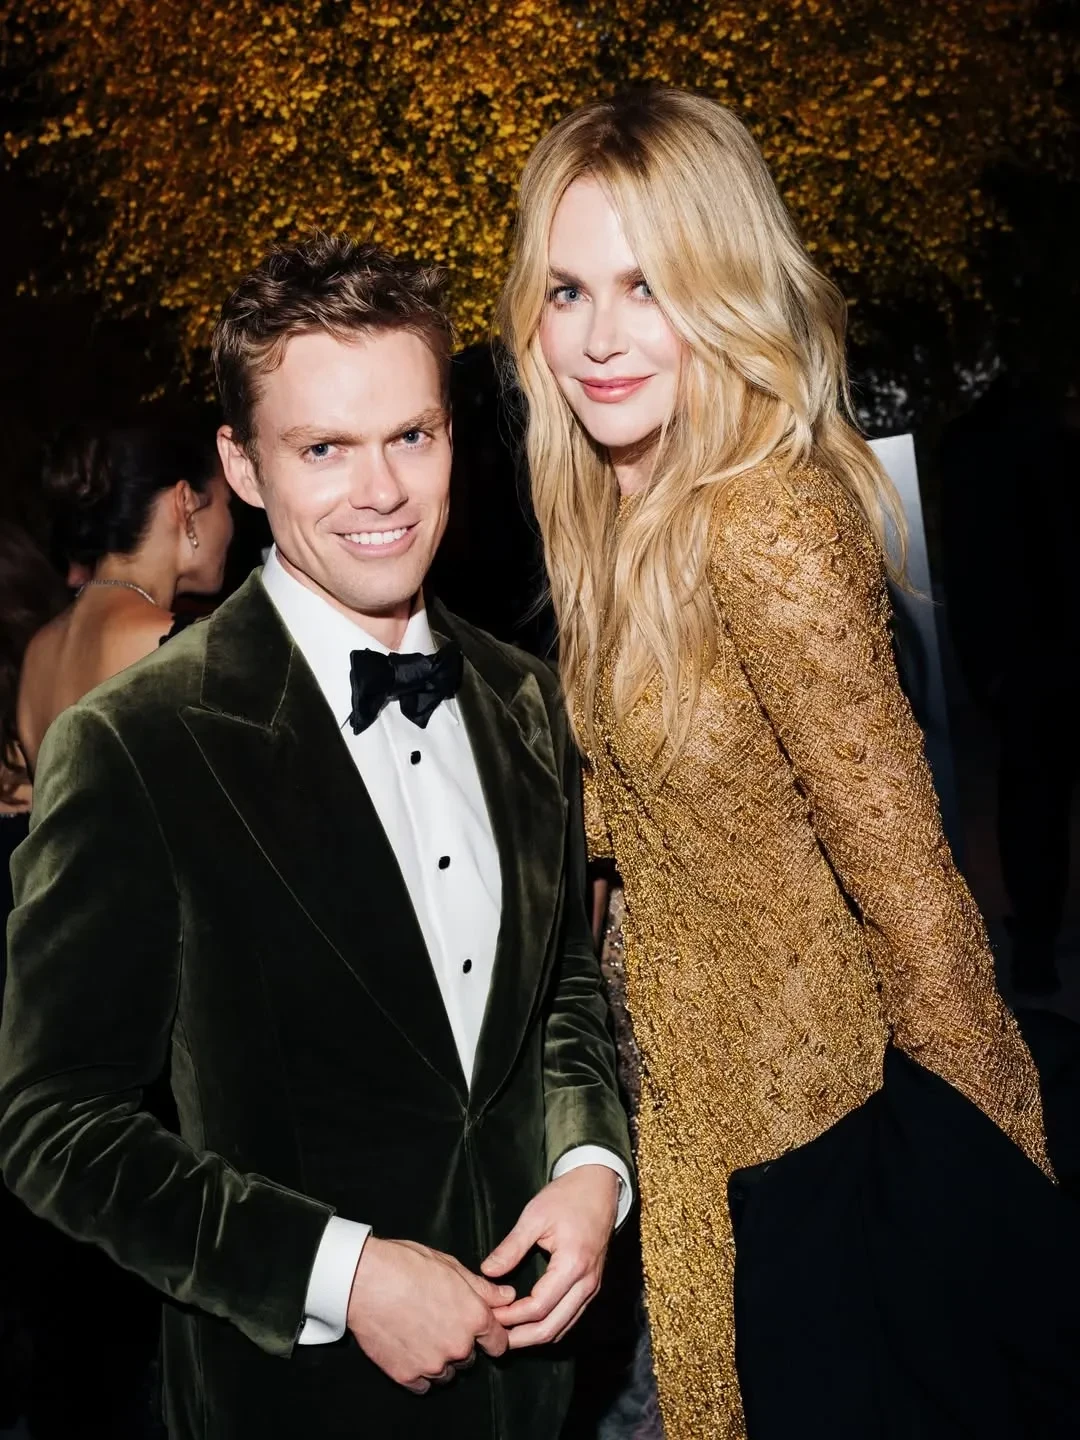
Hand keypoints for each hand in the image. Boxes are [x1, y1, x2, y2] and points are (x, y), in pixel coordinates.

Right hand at [346, 1237, 513, 1393]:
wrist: (364, 1280)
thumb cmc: (406, 1266)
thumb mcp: (451, 1266)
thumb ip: (483, 1288)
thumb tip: (506, 1296)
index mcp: (473, 1317)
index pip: (499, 1342)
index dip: (492, 1336)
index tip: (484, 1334)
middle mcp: (458, 1345)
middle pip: (470, 1356)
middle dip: (460, 1342)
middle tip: (439, 1321)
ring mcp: (432, 1363)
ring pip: (447, 1372)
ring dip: (440, 1358)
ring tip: (421, 1332)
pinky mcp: (407, 1375)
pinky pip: (423, 1384)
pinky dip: (419, 1371)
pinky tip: (409, 1348)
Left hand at [481, 1165, 618, 1348]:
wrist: (599, 1185)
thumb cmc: (567, 1197)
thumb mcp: (535, 1216)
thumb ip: (512, 1247)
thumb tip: (487, 1271)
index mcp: (573, 1266)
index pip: (538, 1307)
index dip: (511, 1317)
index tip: (488, 1316)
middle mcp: (587, 1283)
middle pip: (552, 1328)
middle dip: (521, 1338)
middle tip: (494, 1338)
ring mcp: (592, 1287)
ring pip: (563, 1327)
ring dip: (534, 1335)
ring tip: (507, 1334)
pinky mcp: (591, 1286)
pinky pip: (570, 1317)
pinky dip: (549, 1326)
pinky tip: (528, 1323)